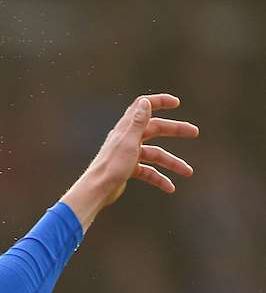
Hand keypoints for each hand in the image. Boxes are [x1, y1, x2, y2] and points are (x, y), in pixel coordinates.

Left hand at [61, 93, 198, 230]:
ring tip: (188, 172)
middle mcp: (127, 138)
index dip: (158, 101)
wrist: (97, 190)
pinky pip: (148, 171)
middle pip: (155, 129)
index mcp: (126, 128)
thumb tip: (145, 102)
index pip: (142, 107)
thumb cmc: (112, 166)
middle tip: (195, 132)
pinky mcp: (128, 169)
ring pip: (155, 154)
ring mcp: (128, 154)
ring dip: (172, 163)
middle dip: (175, 130)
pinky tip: (170, 188)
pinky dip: (159, 178)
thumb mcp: (129, 142)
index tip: (176, 103)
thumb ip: (138, 122)